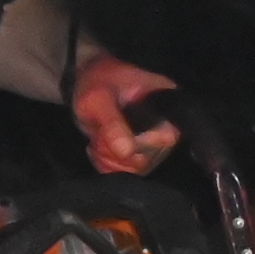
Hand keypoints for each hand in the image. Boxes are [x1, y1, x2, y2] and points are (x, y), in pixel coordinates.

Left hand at [71, 50, 181, 173]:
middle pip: (148, 158)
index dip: (139, 143)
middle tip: (97, 135)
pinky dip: (108, 164)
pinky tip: (99, 148)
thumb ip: (112, 123)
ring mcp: (155, 142)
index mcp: (166, 103)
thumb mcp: (98, 98)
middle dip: (115, 151)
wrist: (87, 81)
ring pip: (136, 168)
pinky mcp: (142, 154)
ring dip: (109, 158)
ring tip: (96, 140)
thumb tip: (126, 152)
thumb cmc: (96, 82)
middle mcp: (167, 125)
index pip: (166, 138)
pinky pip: (127, 172)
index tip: (109, 135)